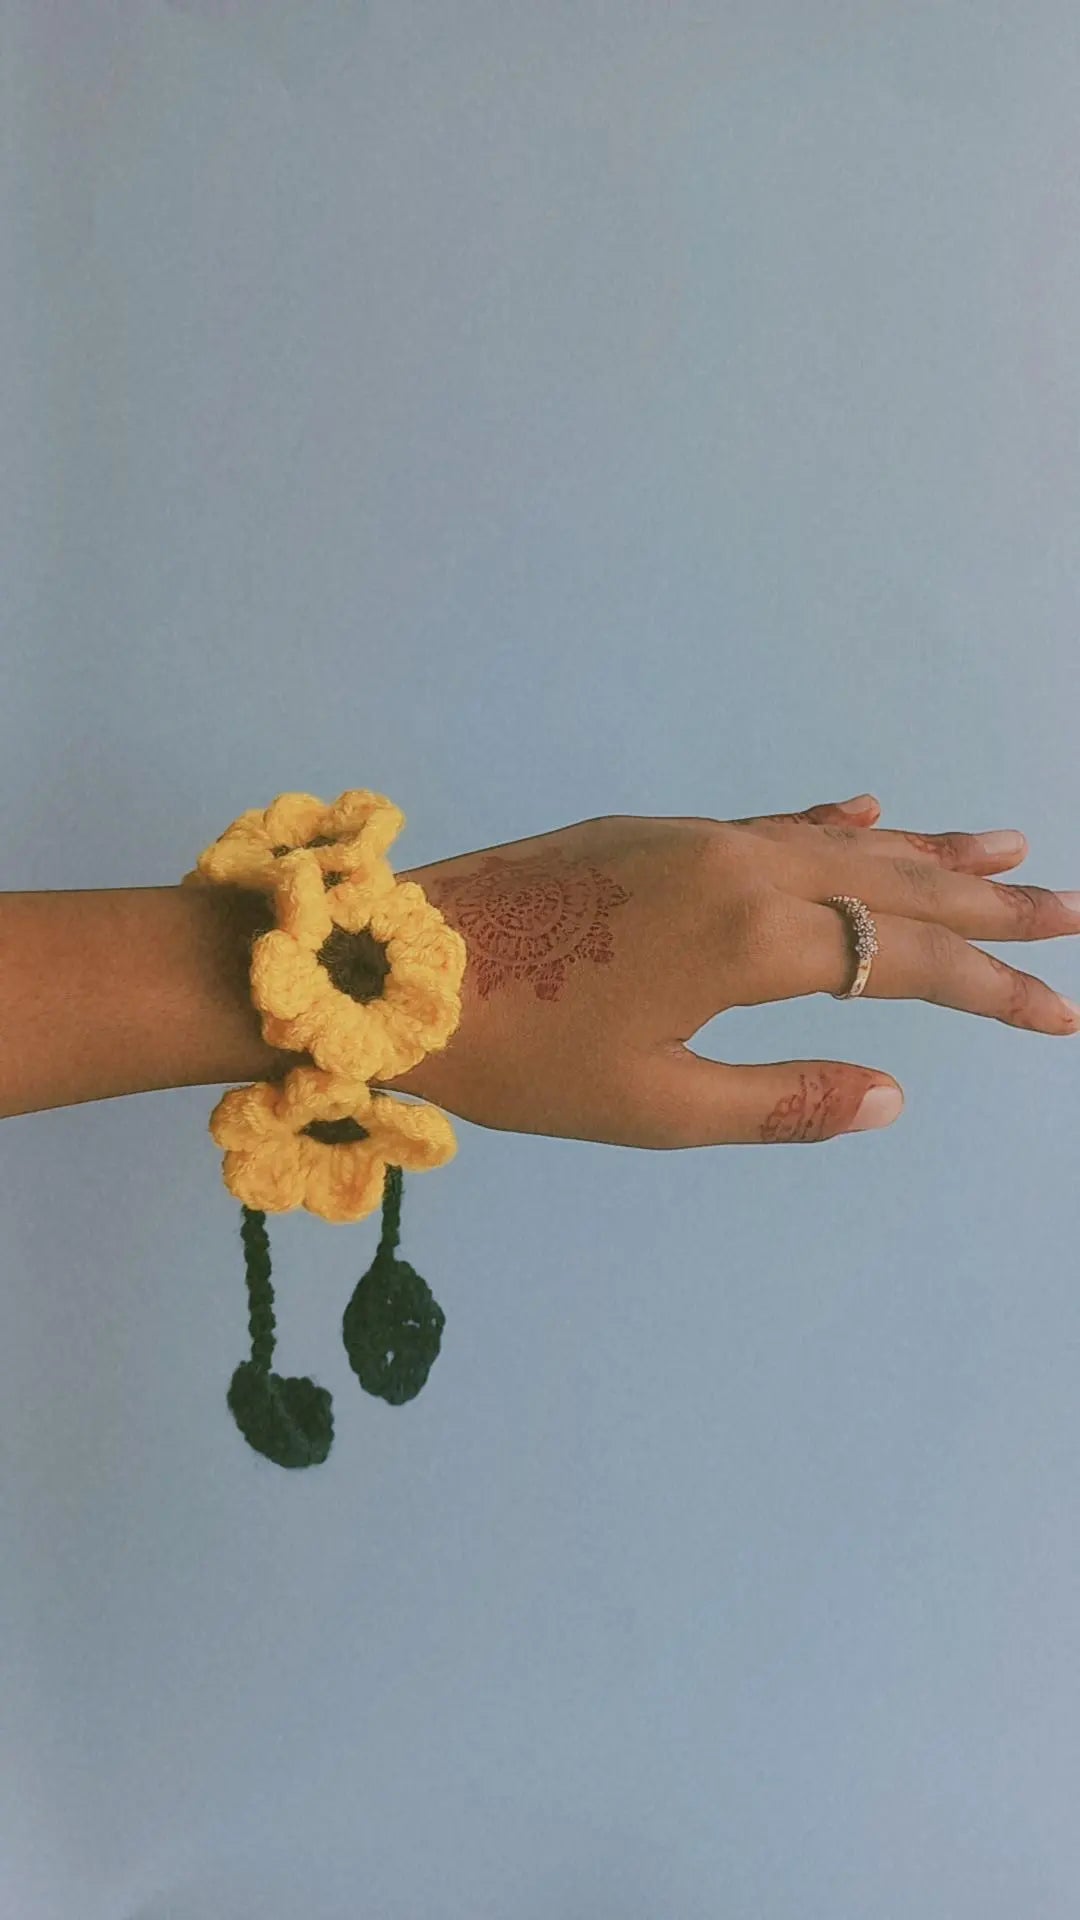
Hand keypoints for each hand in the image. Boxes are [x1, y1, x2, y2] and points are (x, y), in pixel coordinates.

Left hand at [372, 794, 1079, 1146]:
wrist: (390, 970)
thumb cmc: (518, 1054)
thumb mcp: (654, 1107)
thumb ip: (782, 1098)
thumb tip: (894, 1094)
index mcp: (750, 936)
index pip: (906, 962)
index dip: (994, 991)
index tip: (1065, 1015)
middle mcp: (738, 865)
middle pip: (892, 885)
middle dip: (988, 908)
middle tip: (1073, 911)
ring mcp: (692, 838)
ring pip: (836, 843)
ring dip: (924, 854)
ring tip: (1004, 851)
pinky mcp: (651, 832)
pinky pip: (768, 823)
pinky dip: (829, 824)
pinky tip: (865, 811)